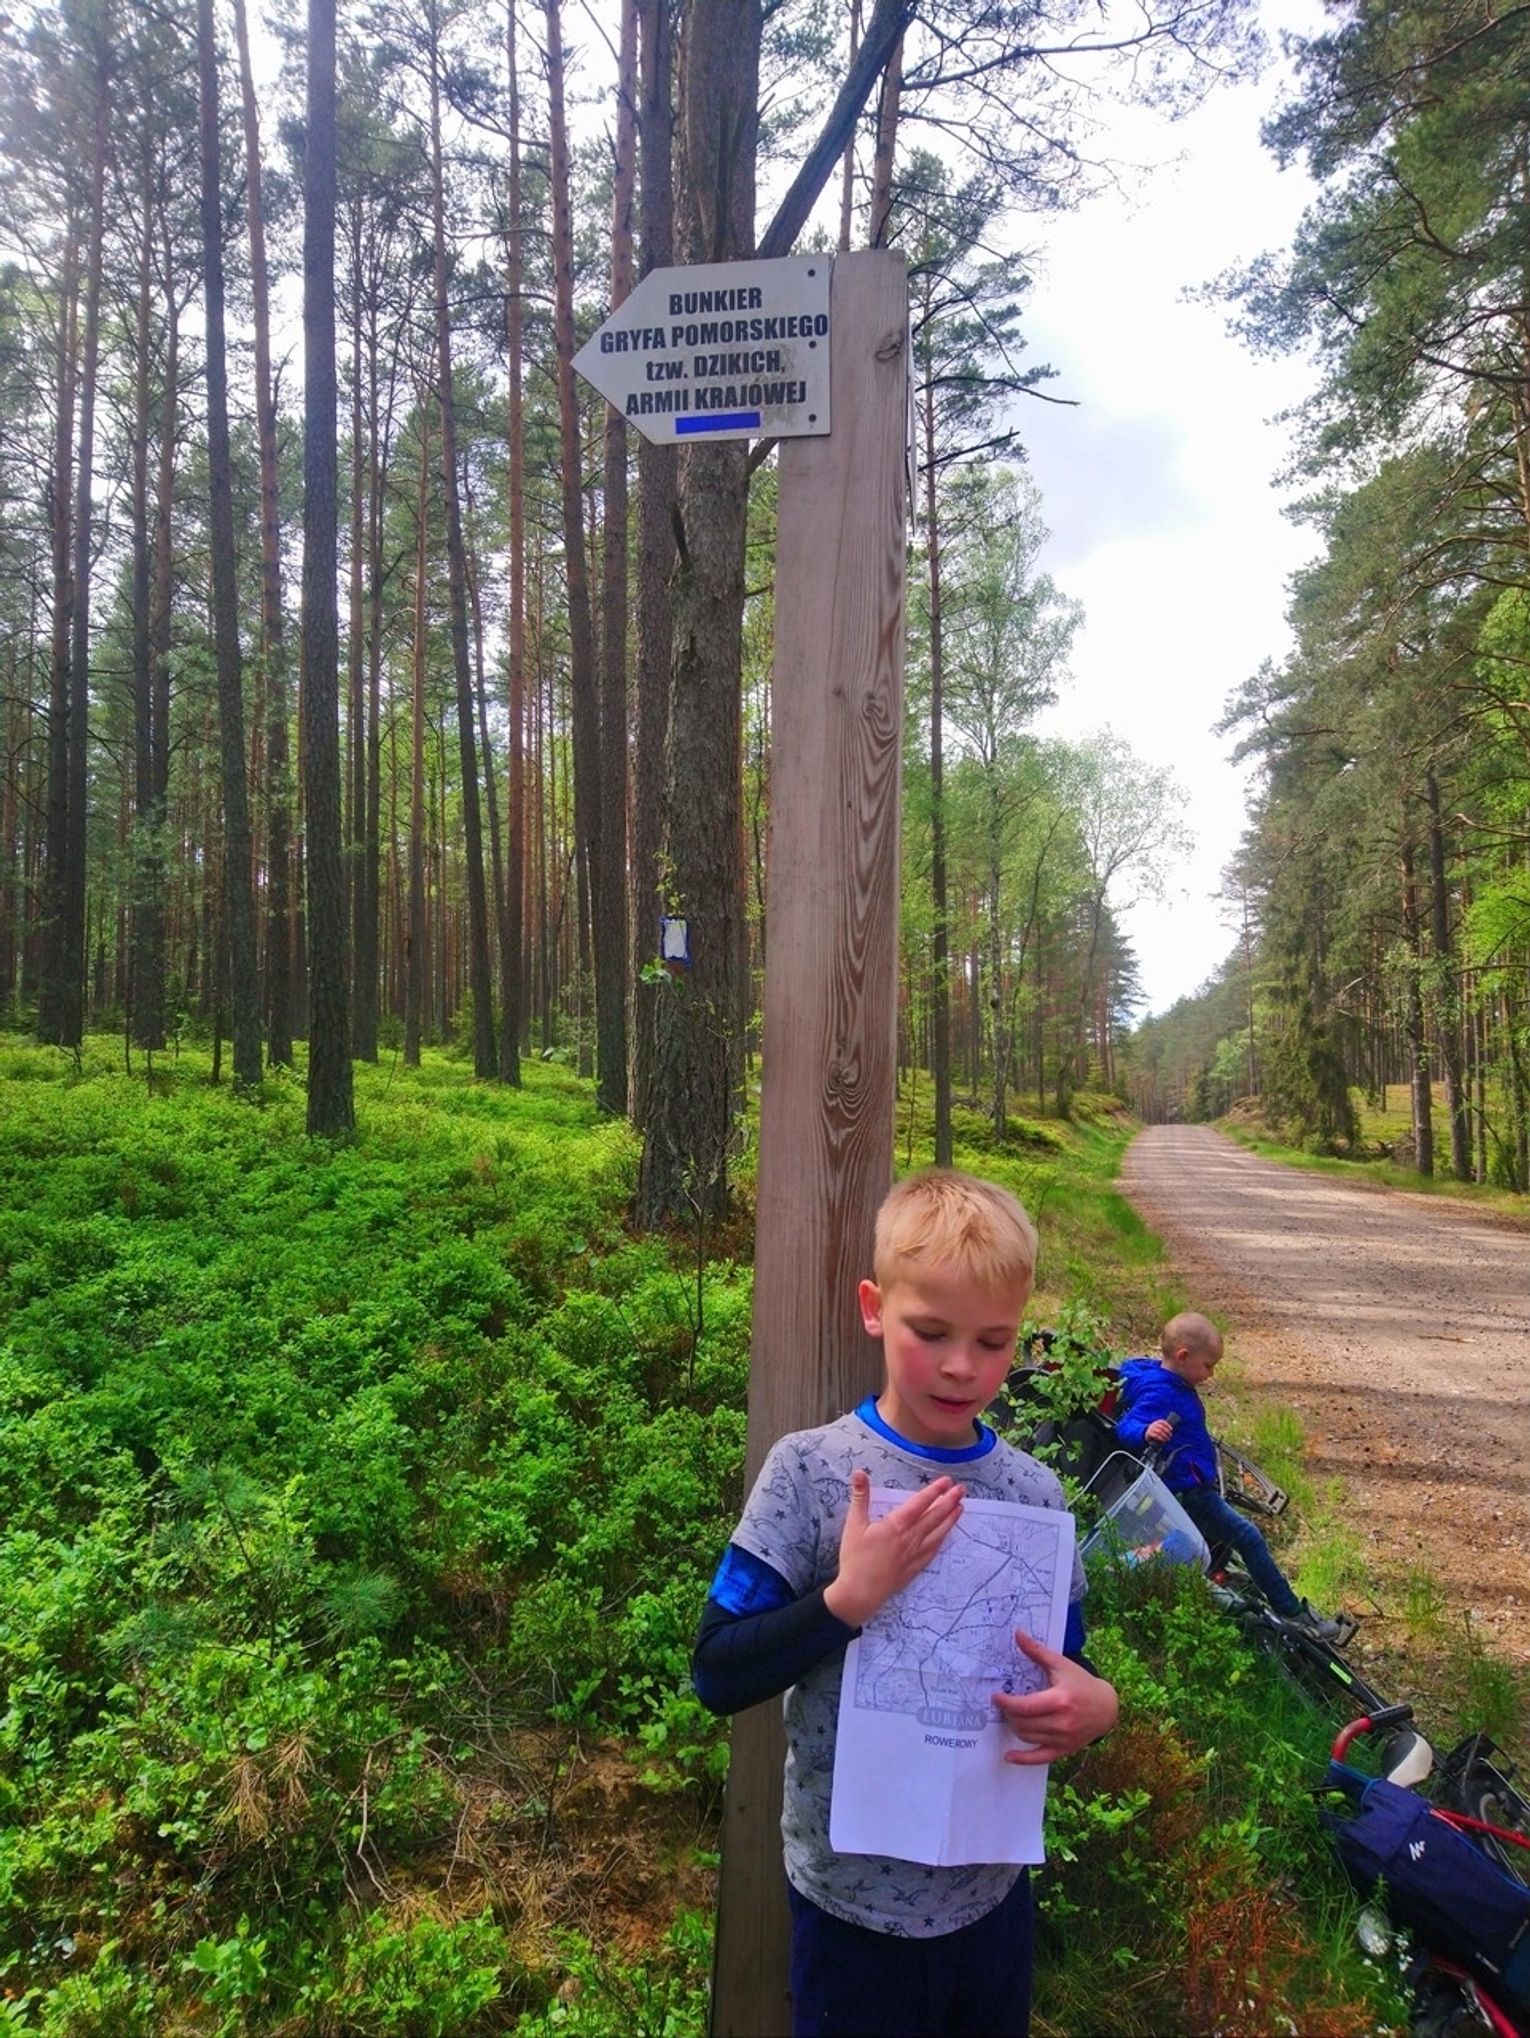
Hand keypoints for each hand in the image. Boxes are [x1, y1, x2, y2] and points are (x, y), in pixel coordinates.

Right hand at [823, 1469, 963, 1629]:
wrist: (860, 1593)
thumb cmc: (855, 1558)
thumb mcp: (854, 1524)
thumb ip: (860, 1496)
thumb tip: (859, 1472)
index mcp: (896, 1525)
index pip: (920, 1503)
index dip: (934, 1491)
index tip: (946, 1481)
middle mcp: (910, 1538)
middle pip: (934, 1516)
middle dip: (949, 1501)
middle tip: (962, 1490)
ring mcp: (915, 1554)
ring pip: (938, 1533)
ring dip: (950, 1519)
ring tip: (961, 1507)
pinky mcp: (915, 1567)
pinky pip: (933, 1550)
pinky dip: (942, 1539)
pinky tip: (947, 1534)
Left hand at [992, 1631, 1117, 1764]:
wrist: (1106, 1707)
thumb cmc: (1081, 1683)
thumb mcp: (1061, 1665)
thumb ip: (1038, 1651)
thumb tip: (1018, 1633)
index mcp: (1060, 1700)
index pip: (1025, 1706)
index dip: (1006, 1702)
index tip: (996, 1696)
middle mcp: (1062, 1723)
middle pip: (1023, 1723)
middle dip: (1009, 1713)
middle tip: (1005, 1704)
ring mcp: (1063, 1739)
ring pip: (1027, 1737)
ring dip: (1015, 1726)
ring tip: (1012, 1715)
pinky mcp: (1064, 1750)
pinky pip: (1039, 1759)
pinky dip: (1022, 1759)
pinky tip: (1008, 1756)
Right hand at [1145, 1418, 1172, 1444]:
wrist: (1146, 1433)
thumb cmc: (1155, 1431)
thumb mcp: (1159, 1427)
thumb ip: (1164, 1428)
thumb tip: (1171, 1430)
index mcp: (1157, 1422)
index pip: (1163, 1422)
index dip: (1167, 1425)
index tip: (1171, 1429)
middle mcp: (1154, 1424)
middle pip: (1162, 1427)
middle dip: (1167, 1432)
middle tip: (1170, 1435)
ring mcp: (1151, 1428)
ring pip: (1159, 1432)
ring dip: (1164, 1436)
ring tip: (1168, 1439)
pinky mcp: (1149, 1433)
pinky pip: (1156, 1436)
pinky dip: (1160, 1438)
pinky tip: (1163, 1440)